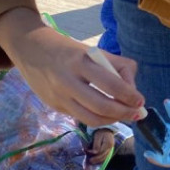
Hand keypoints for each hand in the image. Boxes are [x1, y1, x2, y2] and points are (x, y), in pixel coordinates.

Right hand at [0, 9, 143, 126]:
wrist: (29, 48)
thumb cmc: (68, 50)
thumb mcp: (93, 51)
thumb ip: (117, 66)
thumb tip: (133, 91)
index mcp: (80, 61)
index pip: (111, 84)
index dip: (129, 96)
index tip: (141, 101)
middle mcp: (68, 80)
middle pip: (102, 106)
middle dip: (124, 113)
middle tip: (137, 114)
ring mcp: (59, 96)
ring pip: (91, 118)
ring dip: (112, 121)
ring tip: (124, 116)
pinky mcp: (54, 106)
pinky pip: (80, 117)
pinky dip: (98, 119)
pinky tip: (107, 115)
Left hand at [87, 129, 113, 163]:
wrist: (106, 129)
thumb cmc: (101, 132)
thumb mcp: (98, 136)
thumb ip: (96, 145)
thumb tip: (94, 153)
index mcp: (108, 144)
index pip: (101, 151)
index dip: (94, 154)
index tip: (88, 153)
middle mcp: (111, 148)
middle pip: (103, 156)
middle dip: (96, 159)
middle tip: (90, 161)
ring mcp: (111, 149)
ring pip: (105, 157)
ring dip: (99, 161)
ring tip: (92, 162)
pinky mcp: (110, 150)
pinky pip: (106, 156)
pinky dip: (101, 159)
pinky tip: (97, 161)